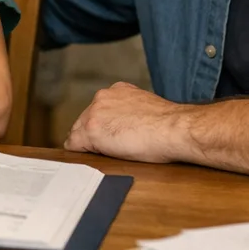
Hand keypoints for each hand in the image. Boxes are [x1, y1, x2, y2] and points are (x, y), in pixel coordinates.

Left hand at [63, 81, 190, 162]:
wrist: (173, 129)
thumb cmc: (168, 126)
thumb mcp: (146, 109)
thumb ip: (130, 112)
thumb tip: (127, 125)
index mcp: (117, 90)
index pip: (98, 111)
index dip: (103, 127)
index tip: (110, 138)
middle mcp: (102, 97)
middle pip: (84, 120)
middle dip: (93, 135)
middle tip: (109, 150)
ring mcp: (94, 113)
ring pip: (78, 132)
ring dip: (88, 145)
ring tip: (106, 155)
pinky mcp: (90, 131)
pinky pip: (74, 145)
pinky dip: (81, 154)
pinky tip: (94, 159)